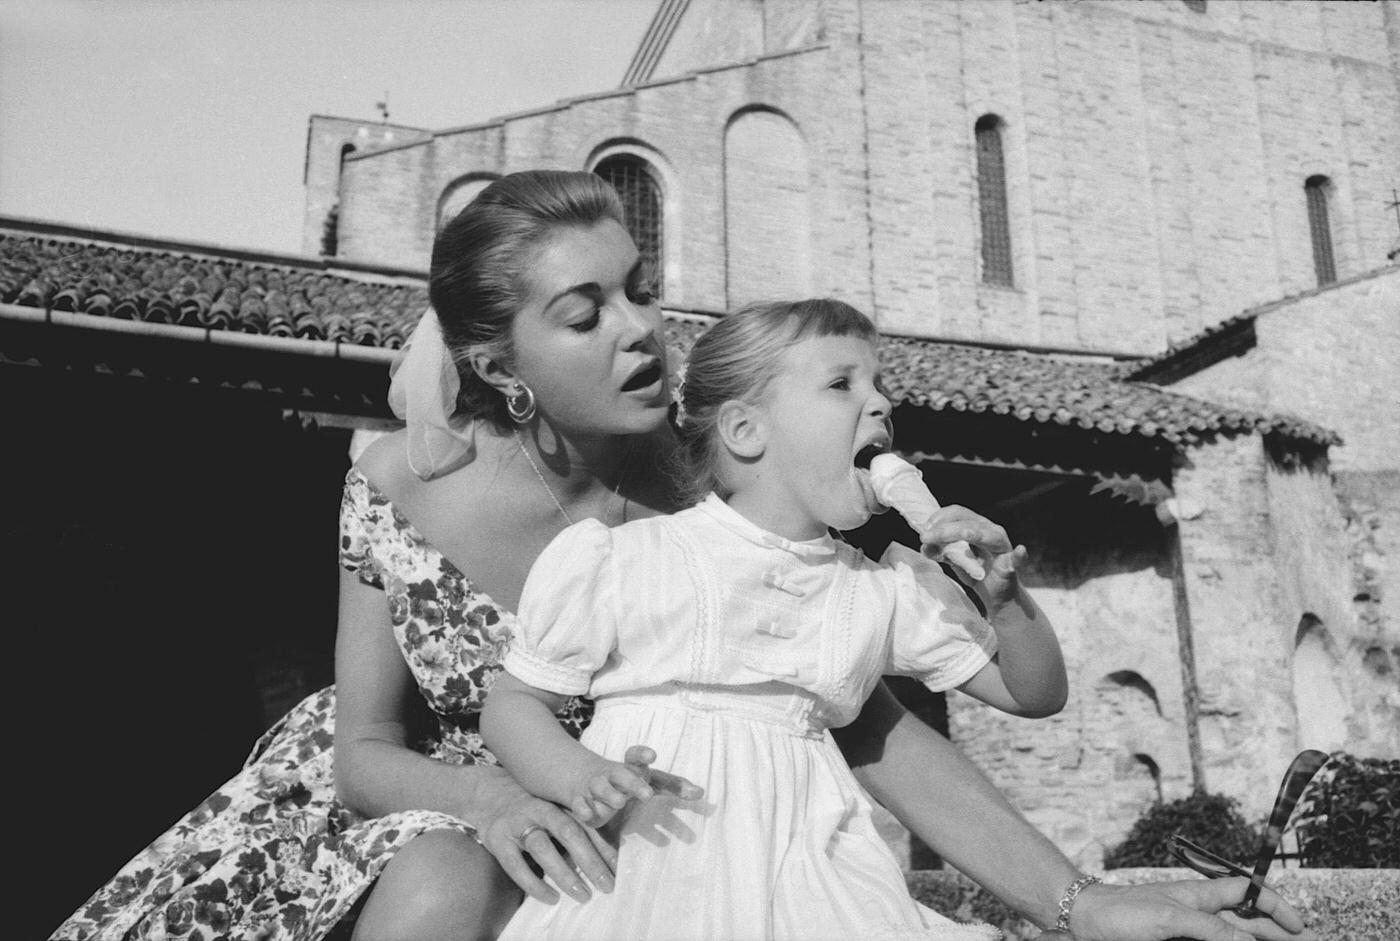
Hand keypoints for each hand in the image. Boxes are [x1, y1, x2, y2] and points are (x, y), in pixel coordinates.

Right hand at [471, 765, 617, 904]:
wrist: (488, 794)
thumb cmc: (531, 810)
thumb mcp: (554, 811)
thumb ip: (575, 829)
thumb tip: (606, 859)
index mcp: (558, 804)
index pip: (586, 826)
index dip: (604, 847)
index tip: (619, 869)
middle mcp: (540, 810)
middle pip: (569, 833)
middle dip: (590, 860)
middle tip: (607, 885)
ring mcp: (517, 824)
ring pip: (543, 848)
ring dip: (565, 873)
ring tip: (582, 894)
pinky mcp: (498, 841)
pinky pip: (516, 865)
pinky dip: (534, 883)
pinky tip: (551, 897)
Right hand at [570, 745, 704, 826]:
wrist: (585, 778)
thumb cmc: (627, 780)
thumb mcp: (649, 780)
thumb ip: (673, 786)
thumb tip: (702, 793)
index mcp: (630, 767)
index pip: (635, 756)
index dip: (642, 754)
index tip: (653, 755)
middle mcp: (613, 774)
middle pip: (622, 774)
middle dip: (633, 783)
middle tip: (647, 795)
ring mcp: (595, 786)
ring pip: (600, 787)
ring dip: (609, 793)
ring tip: (618, 802)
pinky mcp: (581, 801)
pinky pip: (579, 803)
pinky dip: (582, 808)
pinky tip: (588, 815)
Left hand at [916, 505, 1022, 605]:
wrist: (995, 593)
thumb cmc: (975, 571)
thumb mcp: (953, 560)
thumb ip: (939, 551)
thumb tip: (924, 546)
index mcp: (977, 525)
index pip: (958, 513)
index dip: (940, 518)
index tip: (924, 530)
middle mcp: (991, 530)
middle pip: (968, 522)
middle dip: (945, 529)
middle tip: (925, 537)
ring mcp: (1002, 546)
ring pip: (986, 535)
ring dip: (968, 534)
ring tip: (960, 535)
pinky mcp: (1012, 565)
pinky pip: (1017, 559)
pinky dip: (1019, 556)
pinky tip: (1020, 551)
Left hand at [1069, 878, 1316, 940]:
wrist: (1084, 919)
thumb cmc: (1122, 912)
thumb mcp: (1170, 918)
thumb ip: (1212, 928)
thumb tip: (1249, 940)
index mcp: (1201, 896)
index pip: (1248, 892)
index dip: (1275, 905)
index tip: (1298, 927)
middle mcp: (1198, 911)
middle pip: (1246, 921)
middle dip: (1272, 932)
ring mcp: (1186, 928)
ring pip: (1228, 936)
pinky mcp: (1173, 940)